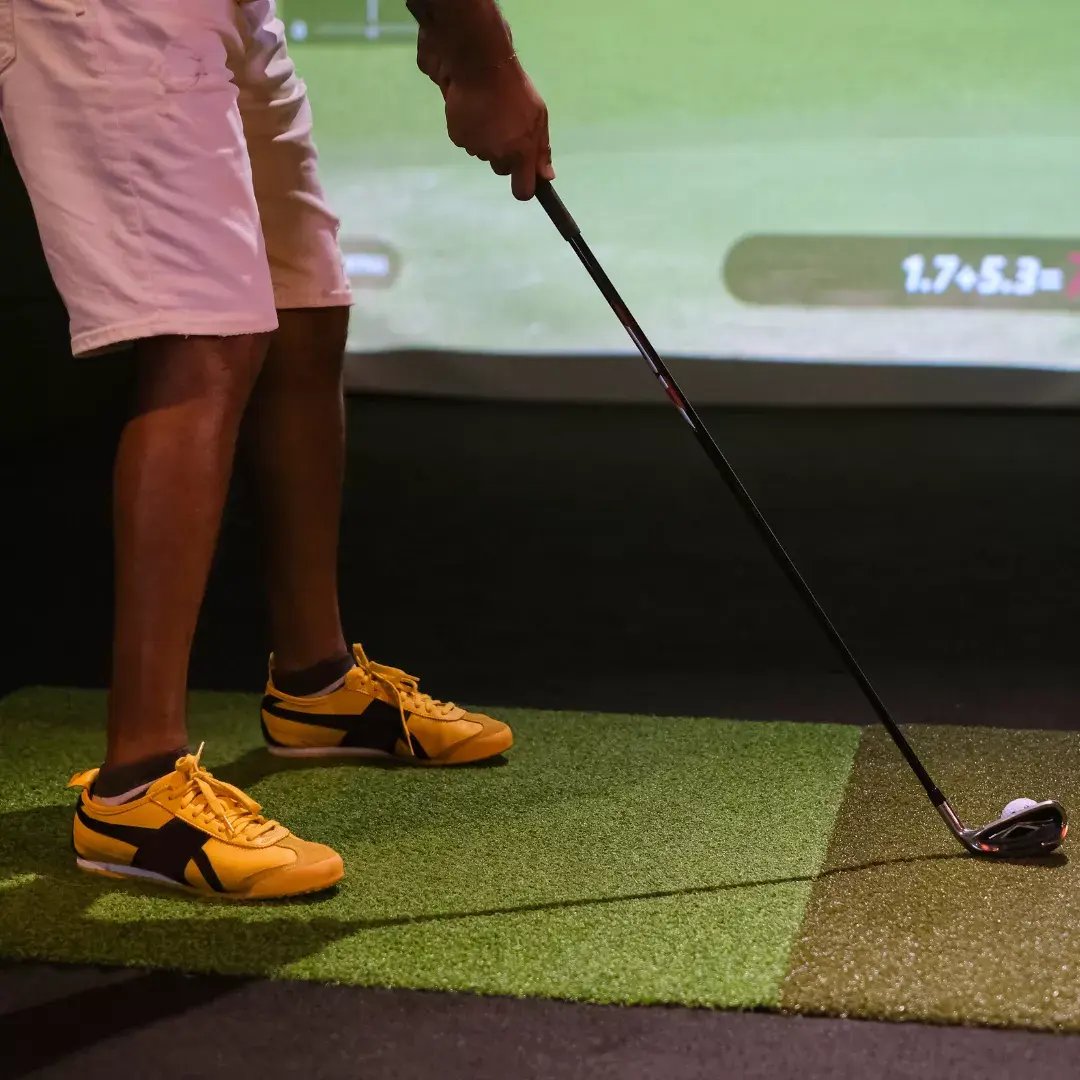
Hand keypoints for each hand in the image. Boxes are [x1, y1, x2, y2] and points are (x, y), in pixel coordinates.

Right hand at [442, 58, 554, 200]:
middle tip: (506, 128)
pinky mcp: (458, 138)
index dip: (524, 187)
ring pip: (484, 154)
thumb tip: (547, 177)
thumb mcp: (538, 117)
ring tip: (490, 113)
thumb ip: (542, 150)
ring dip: (488, 140)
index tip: (525, 179)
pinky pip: (467, 142)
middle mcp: (498, 155)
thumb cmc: (516, 90)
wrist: (481, 66)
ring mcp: (476, 148)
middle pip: (502, 169)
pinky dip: (471, 131)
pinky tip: (475, 112)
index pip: (523, 191)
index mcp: (521, 152)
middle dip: (505, 156)